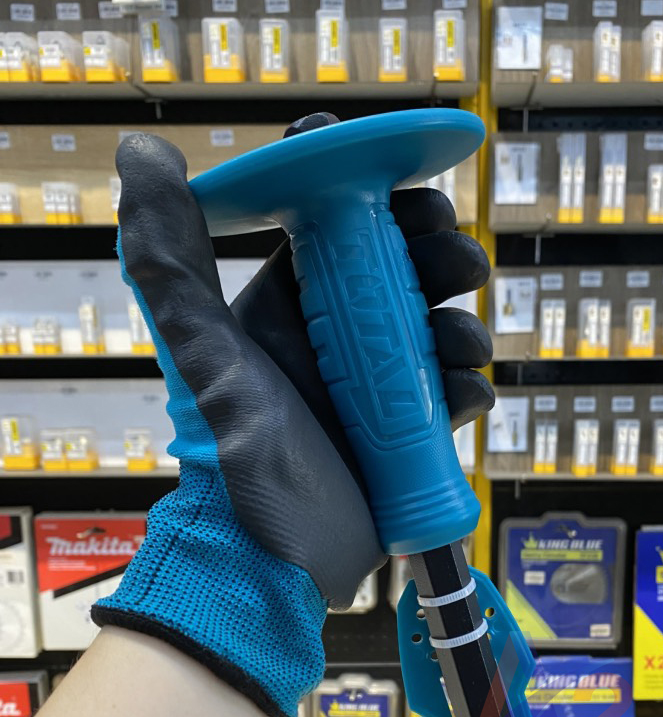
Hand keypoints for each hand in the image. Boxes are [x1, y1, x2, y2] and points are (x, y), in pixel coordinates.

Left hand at [93, 115, 492, 716]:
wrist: (267, 561)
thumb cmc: (229, 455)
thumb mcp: (203, 351)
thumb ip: (172, 260)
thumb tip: (144, 155)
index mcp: (285, 309)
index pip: (341, 231)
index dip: (381, 203)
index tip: (413, 195)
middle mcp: (330, 341)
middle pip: (399, 275)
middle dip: (436, 259)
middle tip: (458, 263)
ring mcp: (371, 388)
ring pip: (432, 330)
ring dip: (459, 324)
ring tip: (461, 342)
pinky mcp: (405, 434)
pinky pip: (447, 395)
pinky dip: (464, 389)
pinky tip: (463, 394)